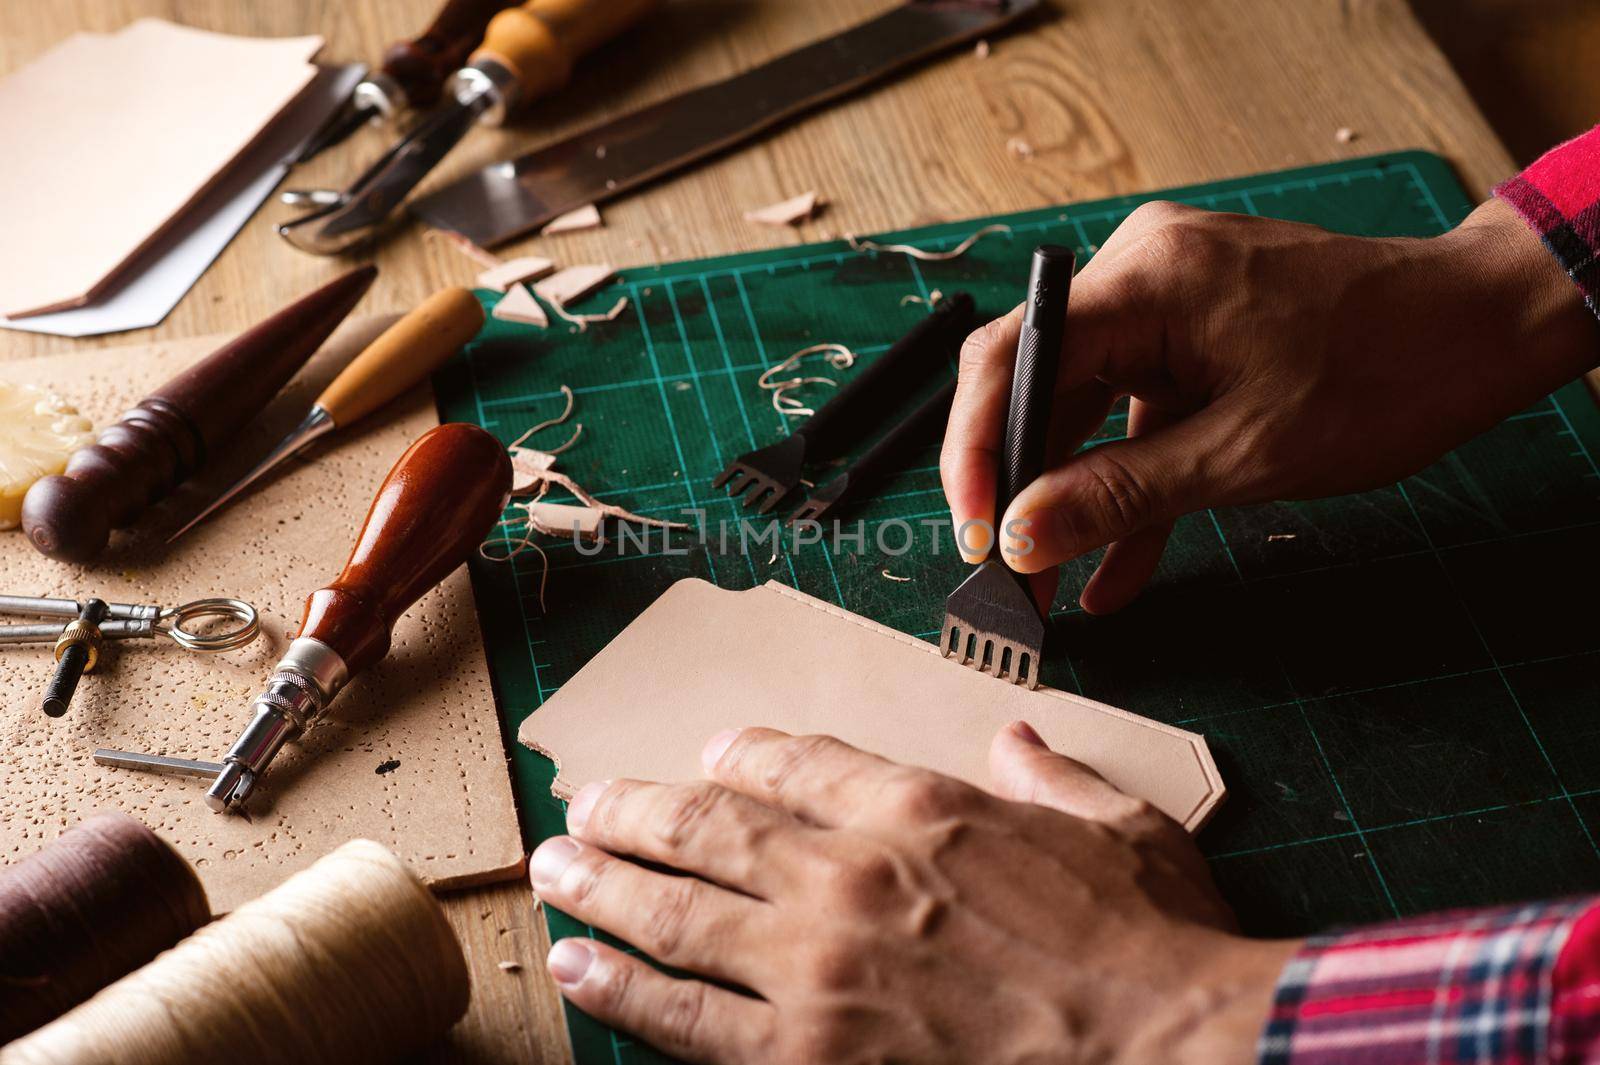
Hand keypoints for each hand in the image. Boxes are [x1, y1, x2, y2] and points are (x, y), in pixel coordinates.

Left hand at [529, 724, 1298, 1064]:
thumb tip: (1018, 740)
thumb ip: (1052, 777)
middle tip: (585, 804)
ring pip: (672, 912)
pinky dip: (621, 991)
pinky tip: (578, 971)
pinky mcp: (807, 1061)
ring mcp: (817, 971)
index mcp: (920, 805)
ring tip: (555, 872)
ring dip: (599, 886)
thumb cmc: (1155, 946)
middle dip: (632, 809)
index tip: (710, 755)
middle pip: (705, 823)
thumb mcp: (1124, 827)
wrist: (1174, 1056)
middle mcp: (848, 874)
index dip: (737, 751)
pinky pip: (685, 1020)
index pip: (793, 757)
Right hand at [942, 197, 1597, 613]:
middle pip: (1036, 381)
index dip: (973, 449)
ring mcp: (1167, 302)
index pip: (1011, 356)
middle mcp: (1143, 273)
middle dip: (1018, 485)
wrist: (1484, 330)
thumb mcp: (1244, 454)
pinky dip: (1124, 481)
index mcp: (1149, 279)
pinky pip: (1132, 411)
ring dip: (1069, 495)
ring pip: (1081, 405)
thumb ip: (1121, 494)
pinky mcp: (1192, 335)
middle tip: (1004, 573)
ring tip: (1048, 582)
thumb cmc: (1388, 372)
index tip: (974, 530)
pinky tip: (1111, 566)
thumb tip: (1022, 537)